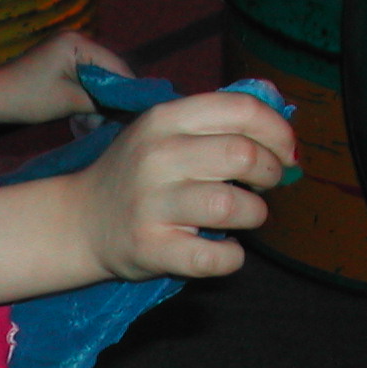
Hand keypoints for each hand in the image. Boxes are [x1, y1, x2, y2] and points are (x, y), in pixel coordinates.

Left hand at [0, 31, 134, 125]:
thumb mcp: (70, 101)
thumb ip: (101, 102)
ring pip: (95, 78)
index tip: (137, 112)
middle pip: (107, 70)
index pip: (116, 65)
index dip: (128, 90)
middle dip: (109, 99)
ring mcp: (66, 49)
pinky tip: (81, 118)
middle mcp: (75, 39)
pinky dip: (84, 97)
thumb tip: (126, 109)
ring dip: (95, 102)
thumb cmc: (30, 98)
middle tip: (110, 123)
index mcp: (78, 42)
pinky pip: (81, 79)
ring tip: (91, 124)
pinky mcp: (59, 62)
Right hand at [0, 88, 294, 309]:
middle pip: (243, 156)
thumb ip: (215, 118)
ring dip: (255, 214)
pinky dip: (233, 257)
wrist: (80, 222)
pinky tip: (226, 250)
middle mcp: (157, 156)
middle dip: (271, 173)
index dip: (278, 132)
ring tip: (245, 216)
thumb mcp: (164, 130)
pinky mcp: (151, 248)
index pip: (242, 110)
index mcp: (165, 118)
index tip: (285, 152)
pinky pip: (214, 257)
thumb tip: (279, 110)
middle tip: (264, 185)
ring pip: (234, 206)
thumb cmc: (137, 174)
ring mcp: (151, 204)